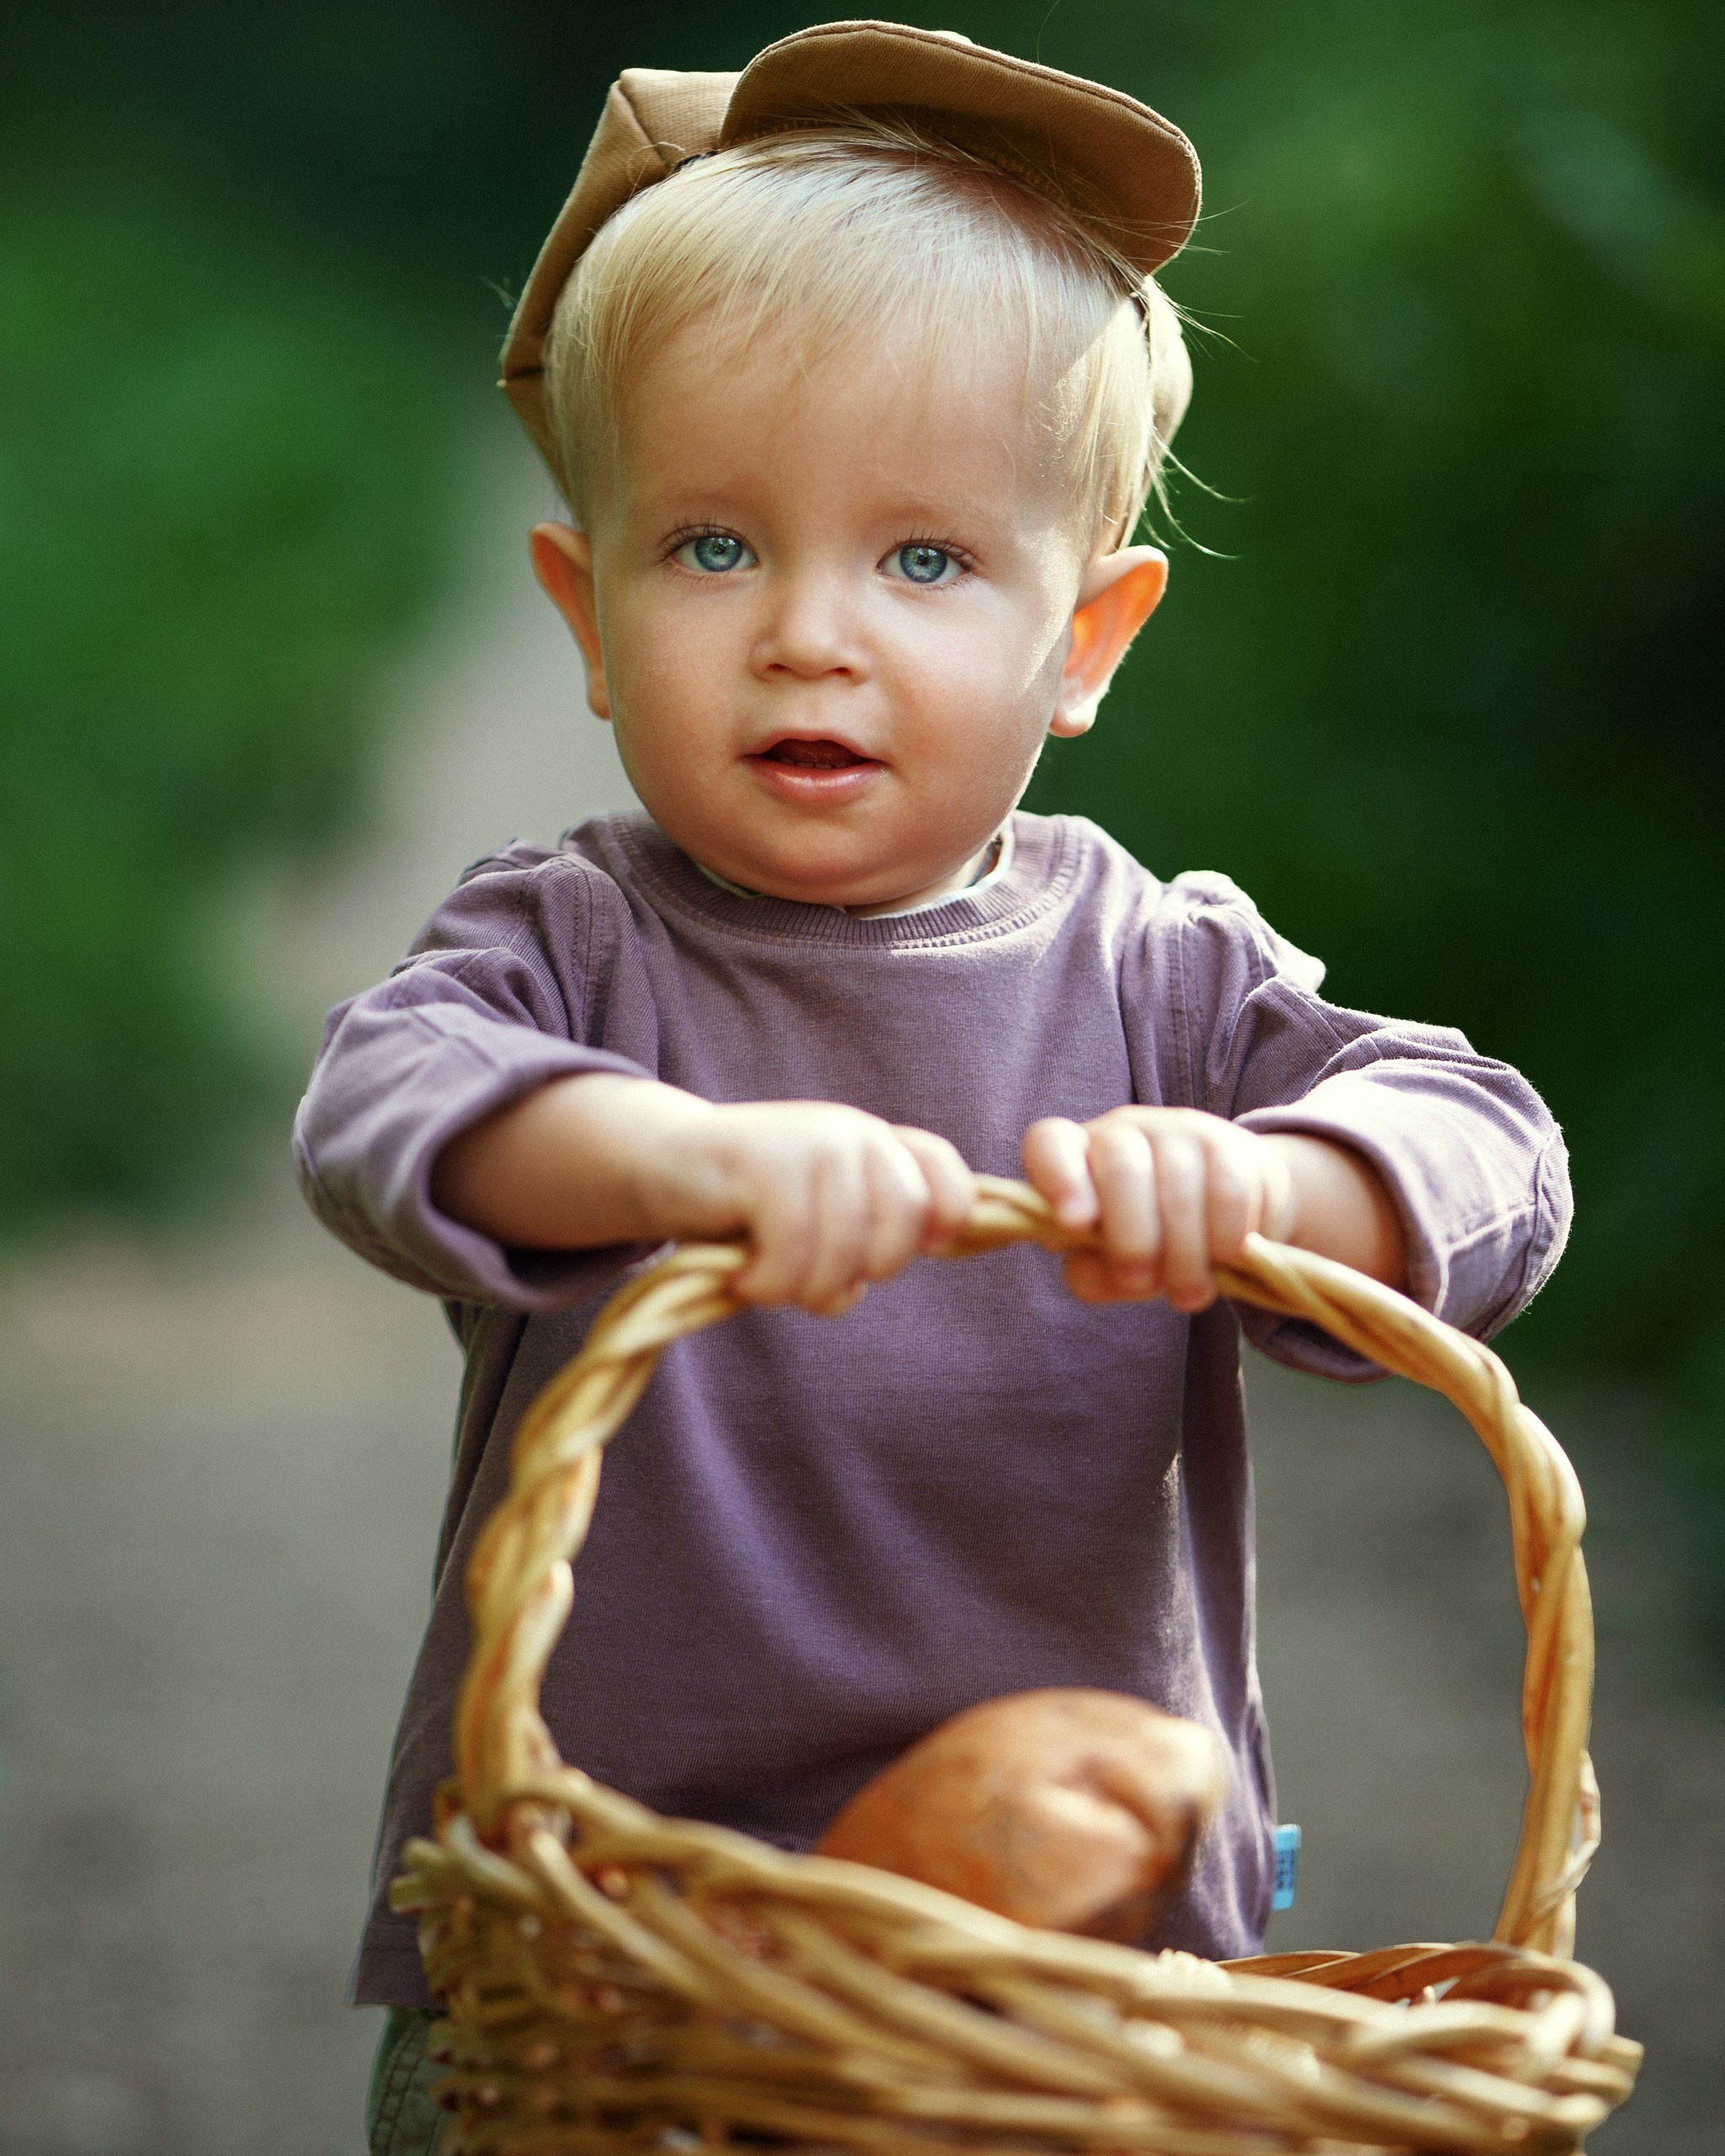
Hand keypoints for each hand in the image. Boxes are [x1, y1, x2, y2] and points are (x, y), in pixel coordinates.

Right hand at [432, 1076, 974, 1315]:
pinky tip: (746, 1282)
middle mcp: (850, 1132)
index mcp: (873, 1143)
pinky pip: (793, 1246)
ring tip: (771, 1284)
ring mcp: (806, 1142)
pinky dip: (772, 1282)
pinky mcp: (761, 1161)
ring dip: (806, 1288)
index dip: (941, 1223)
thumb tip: (877, 1276)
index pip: (945, 1176)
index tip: (914, 1253)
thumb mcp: (817, 1215)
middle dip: (864, 1271)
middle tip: (815, 1282)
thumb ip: (861, 1235)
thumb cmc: (746, 1206)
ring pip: (847, 1246)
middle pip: (902, 1223)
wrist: (660, 1165)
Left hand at [1021, 1107, 1297, 1309]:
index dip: (1058, 1179)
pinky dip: (1225, 1236)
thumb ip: (1091, 1274)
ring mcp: (1178, 1132)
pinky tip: (1225, 1260)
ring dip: (1183, 1252)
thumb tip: (1087, 1271)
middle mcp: (1123, 1133)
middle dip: (1131, 1236)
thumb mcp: (1110, 1267)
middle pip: (1120, 1165)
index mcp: (1077, 1156)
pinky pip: (1227, 1190)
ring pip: (1177, 1185)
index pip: (1050, 1143)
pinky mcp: (1231, 1145)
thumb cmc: (1150, 1243)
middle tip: (1140, 1280)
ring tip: (1188, 1294)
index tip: (1074, 1223)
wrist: (1229, 1216)